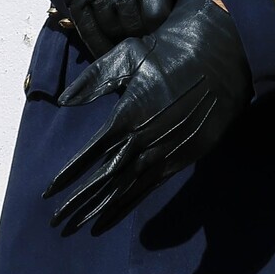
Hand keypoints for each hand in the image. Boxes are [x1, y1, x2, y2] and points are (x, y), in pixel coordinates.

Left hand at [46, 0, 250, 233]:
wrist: (227, 48)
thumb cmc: (172, 46)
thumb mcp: (127, 54)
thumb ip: (95, 80)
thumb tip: (65, 101)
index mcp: (127, 114)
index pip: (90, 154)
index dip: (68, 175)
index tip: (48, 193)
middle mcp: (145, 138)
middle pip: (106, 179)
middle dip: (80, 201)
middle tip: (56, 223)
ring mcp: (169, 148)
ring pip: (129, 187)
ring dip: (103, 208)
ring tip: (79, 227)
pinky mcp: (190, 152)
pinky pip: (153, 184)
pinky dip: (132, 201)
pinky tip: (116, 214)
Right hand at [58, 0, 213, 54]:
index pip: (157, 15)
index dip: (163, 26)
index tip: (166, 30)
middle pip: (133, 26)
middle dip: (143, 36)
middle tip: (149, 41)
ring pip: (110, 30)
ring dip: (121, 41)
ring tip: (131, 46)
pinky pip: (86, 29)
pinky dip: (97, 43)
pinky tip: (107, 51)